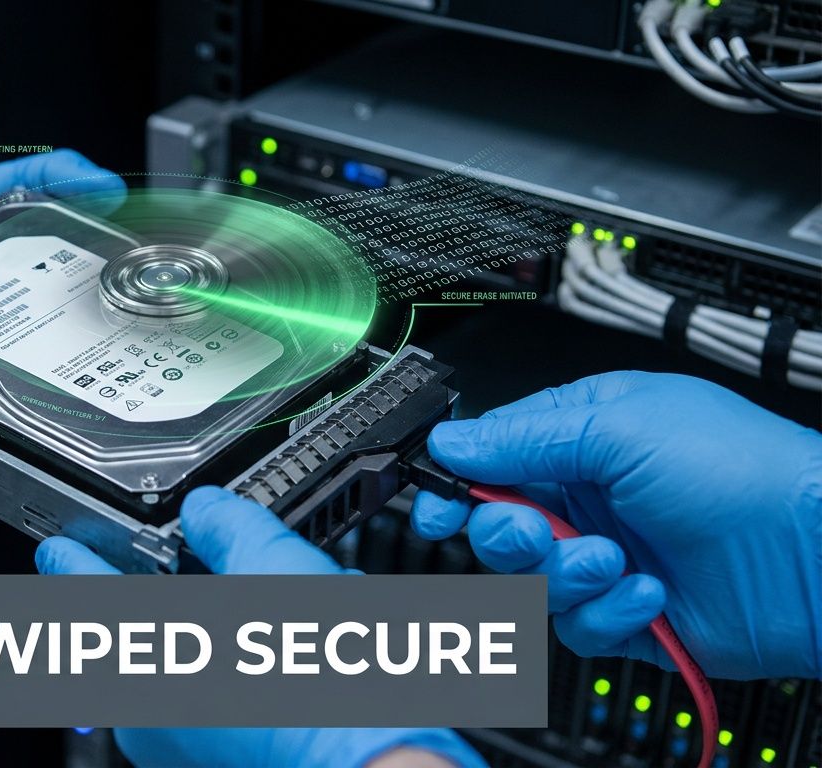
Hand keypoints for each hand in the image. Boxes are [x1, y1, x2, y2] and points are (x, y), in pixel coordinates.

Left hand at [36, 487, 484, 767]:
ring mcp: (184, 749)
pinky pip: (226, 702)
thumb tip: (209, 512)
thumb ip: (230, 530)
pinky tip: (310, 657)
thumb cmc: (323, 696)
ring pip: (199, 665)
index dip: (71, 564)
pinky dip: (259, 674)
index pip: (86, 594)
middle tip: (235, 576)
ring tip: (302, 618)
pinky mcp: (221, 765)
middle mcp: (149, 714)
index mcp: (144, 659)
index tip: (57, 550)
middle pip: (152, 629)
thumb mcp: (275, 575)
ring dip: (239, 634)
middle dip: (196, 596)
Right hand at [412, 371, 821, 679]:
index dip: (453, 482)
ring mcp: (606, 554)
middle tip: (535, 533)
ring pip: (530, 581)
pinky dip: (606, 611)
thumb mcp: (620, 427)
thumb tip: (451, 440)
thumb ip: (523, 436)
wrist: (814, 554)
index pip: (489, 455)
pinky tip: (647, 591)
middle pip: (498, 523)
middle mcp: (589, 494)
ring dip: (565, 575)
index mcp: (581, 434)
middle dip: (507, 534)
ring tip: (614, 561)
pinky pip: (575, 624)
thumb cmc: (741, 469)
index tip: (433, 505)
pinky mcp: (626, 611)